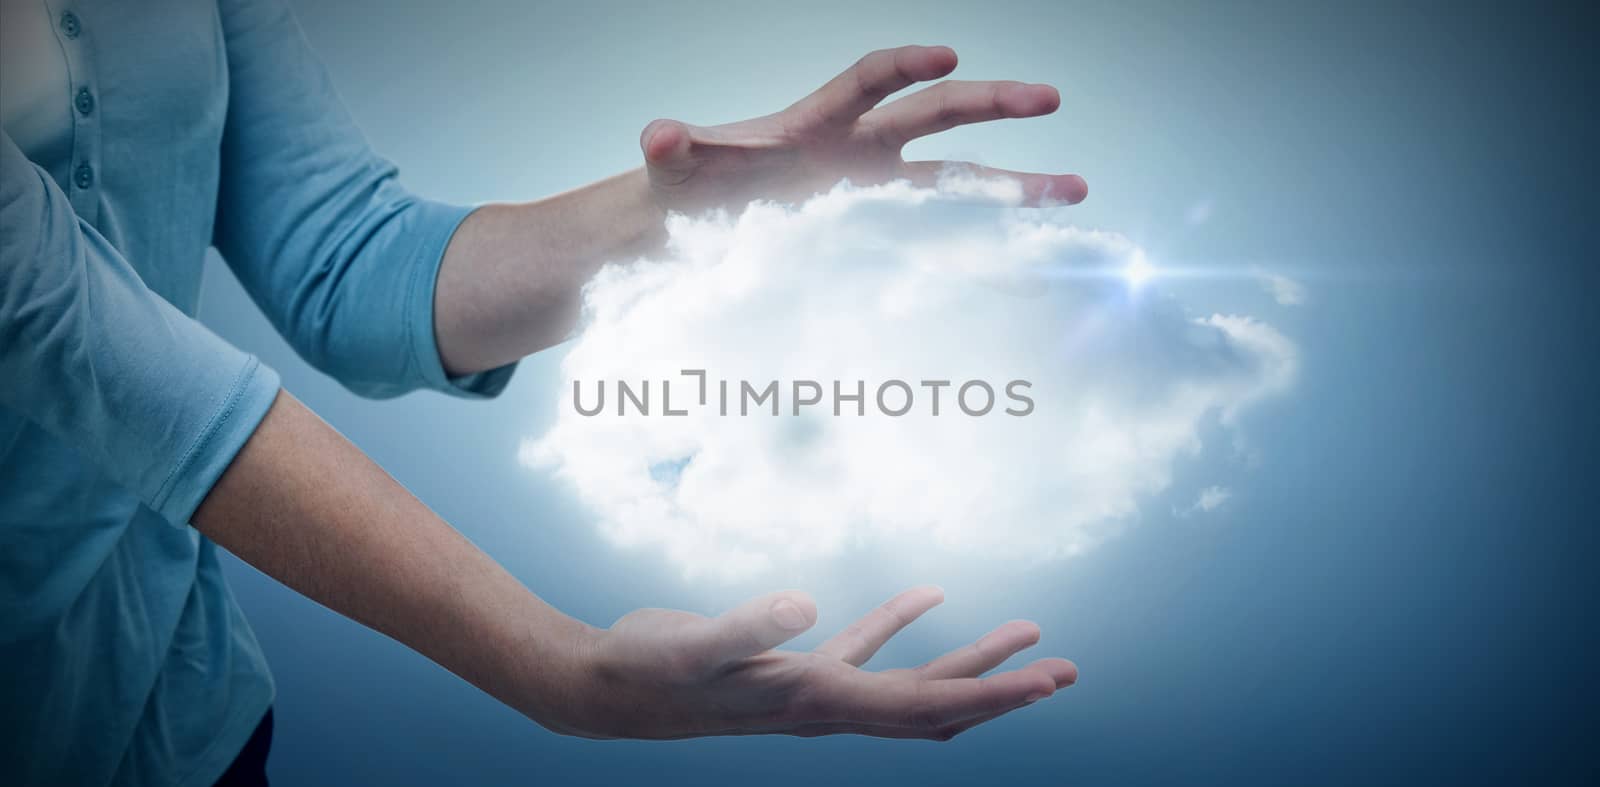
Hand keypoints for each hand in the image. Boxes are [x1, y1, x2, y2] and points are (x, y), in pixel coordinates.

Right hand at [552, 586, 1076, 739]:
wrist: (602, 688)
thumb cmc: (647, 672)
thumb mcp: (693, 648)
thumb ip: (748, 627)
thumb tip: (805, 604)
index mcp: (819, 704)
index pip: (925, 707)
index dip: (993, 696)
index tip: (1050, 680)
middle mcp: (827, 707)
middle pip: (937, 705)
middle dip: (1004, 689)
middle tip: (1068, 669)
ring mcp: (812, 689)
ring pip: (910, 681)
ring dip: (968, 662)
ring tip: (1027, 633)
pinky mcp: (791, 666)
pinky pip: (864, 647)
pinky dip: (900, 623)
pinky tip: (929, 596)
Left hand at [640, 45, 1087, 212]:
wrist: (702, 228)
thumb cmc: (691, 189)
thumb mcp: (679, 171)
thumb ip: (677, 150)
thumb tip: (659, 135)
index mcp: (820, 121)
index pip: (869, 80)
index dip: (905, 65)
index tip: (946, 56)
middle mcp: (861, 148)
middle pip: (937, 115)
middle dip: (993, 104)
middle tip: (1050, 97)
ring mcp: (878, 191)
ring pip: (957, 179)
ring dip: (1015, 183)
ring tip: (1075, 190)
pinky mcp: (882, 232)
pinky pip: (943, 232)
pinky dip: (984, 240)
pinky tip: (1034, 254)